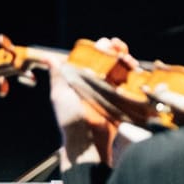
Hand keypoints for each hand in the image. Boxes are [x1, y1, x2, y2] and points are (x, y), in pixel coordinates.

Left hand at [50, 38, 127, 170]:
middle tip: (118, 47)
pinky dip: (134, 74)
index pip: (93, 57)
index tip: (106, 43)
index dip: (101, 48)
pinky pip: (130, 84)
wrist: (87, 141)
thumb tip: (48, 58)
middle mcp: (97, 83)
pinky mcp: (122, 100)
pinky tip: (134, 69)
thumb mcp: (60, 94)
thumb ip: (57, 76)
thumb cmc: (70, 118)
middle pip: (110, 60)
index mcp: (83, 79)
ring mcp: (111, 91)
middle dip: (116, 50)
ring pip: (122, 69)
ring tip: (128, 59)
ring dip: (126, 59)